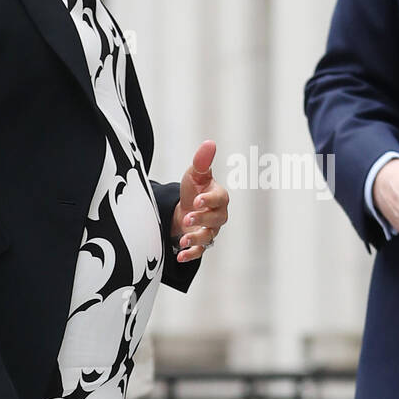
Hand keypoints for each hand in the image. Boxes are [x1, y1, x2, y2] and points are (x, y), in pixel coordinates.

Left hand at [172, 139, 229, 261]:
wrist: (185, 207)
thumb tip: (209, 142)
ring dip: (196, 239)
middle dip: (202, 219)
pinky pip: (200, 251)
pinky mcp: (202, 242)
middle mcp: (218, 215)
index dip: (209, 201)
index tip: (197, 201)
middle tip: (187, 218)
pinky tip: (179, 255)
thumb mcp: (195, 174)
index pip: (219, 199)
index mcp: (219, 196)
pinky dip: (191, 254)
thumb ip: (202, 161)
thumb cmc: (194, 188)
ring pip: (209, 237)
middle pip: (216, 219)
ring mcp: (211, 230)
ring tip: (182, 240)